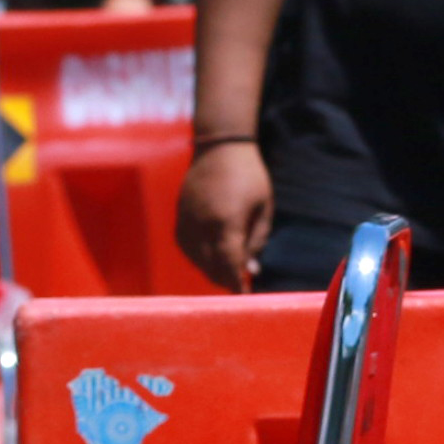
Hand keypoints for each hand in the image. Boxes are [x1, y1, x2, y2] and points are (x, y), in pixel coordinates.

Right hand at [177, 141, 274, 289]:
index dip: (235, 285)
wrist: (219, 147)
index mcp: (226, 222)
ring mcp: (187, 220)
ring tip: (227, 272)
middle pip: (210, 266)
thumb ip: (257, 240)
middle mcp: (202, 224)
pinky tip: (210, 258)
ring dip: (211, 270)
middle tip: (239, 285)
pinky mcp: (180, 216)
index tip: (244, 296)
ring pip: (195, 259)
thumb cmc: (250, 176)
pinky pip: (185, 247)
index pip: (229, 265)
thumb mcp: (263, 208)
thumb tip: (250, 270)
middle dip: (225, 280)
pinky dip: (197, 257)